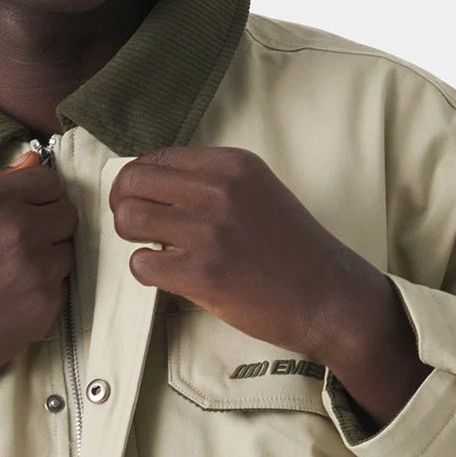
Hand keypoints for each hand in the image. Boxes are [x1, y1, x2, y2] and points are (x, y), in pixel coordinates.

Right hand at [0, 150, 75, 456]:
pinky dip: (44, 289)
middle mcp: (18, 227)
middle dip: (50, 223)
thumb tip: (31, 163)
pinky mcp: (47, 303)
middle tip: (24, 242)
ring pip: (68, 249)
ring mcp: (37, 267)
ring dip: (49, 256)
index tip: (33, 205)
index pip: (48, 180)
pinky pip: (62, 284)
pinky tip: (12, 299)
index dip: (41, 193)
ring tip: (12, 273)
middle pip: (67, 212)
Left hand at [108, 145, 429, 430]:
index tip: (143, 201)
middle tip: (137, 227)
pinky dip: (147, 272)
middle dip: (124, 206)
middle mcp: (219, 190)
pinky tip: (171, 277)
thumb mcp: (260, 192)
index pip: (156, 158)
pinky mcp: (201, 273)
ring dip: (132, 238)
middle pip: (133, 183)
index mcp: (233, 164)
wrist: (331, 298)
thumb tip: (154, 186)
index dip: (139, 182)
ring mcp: (209, 231)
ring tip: (155, 251)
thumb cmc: (295, 251)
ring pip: (128, 220)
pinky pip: (141, 264)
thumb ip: (213, 183)